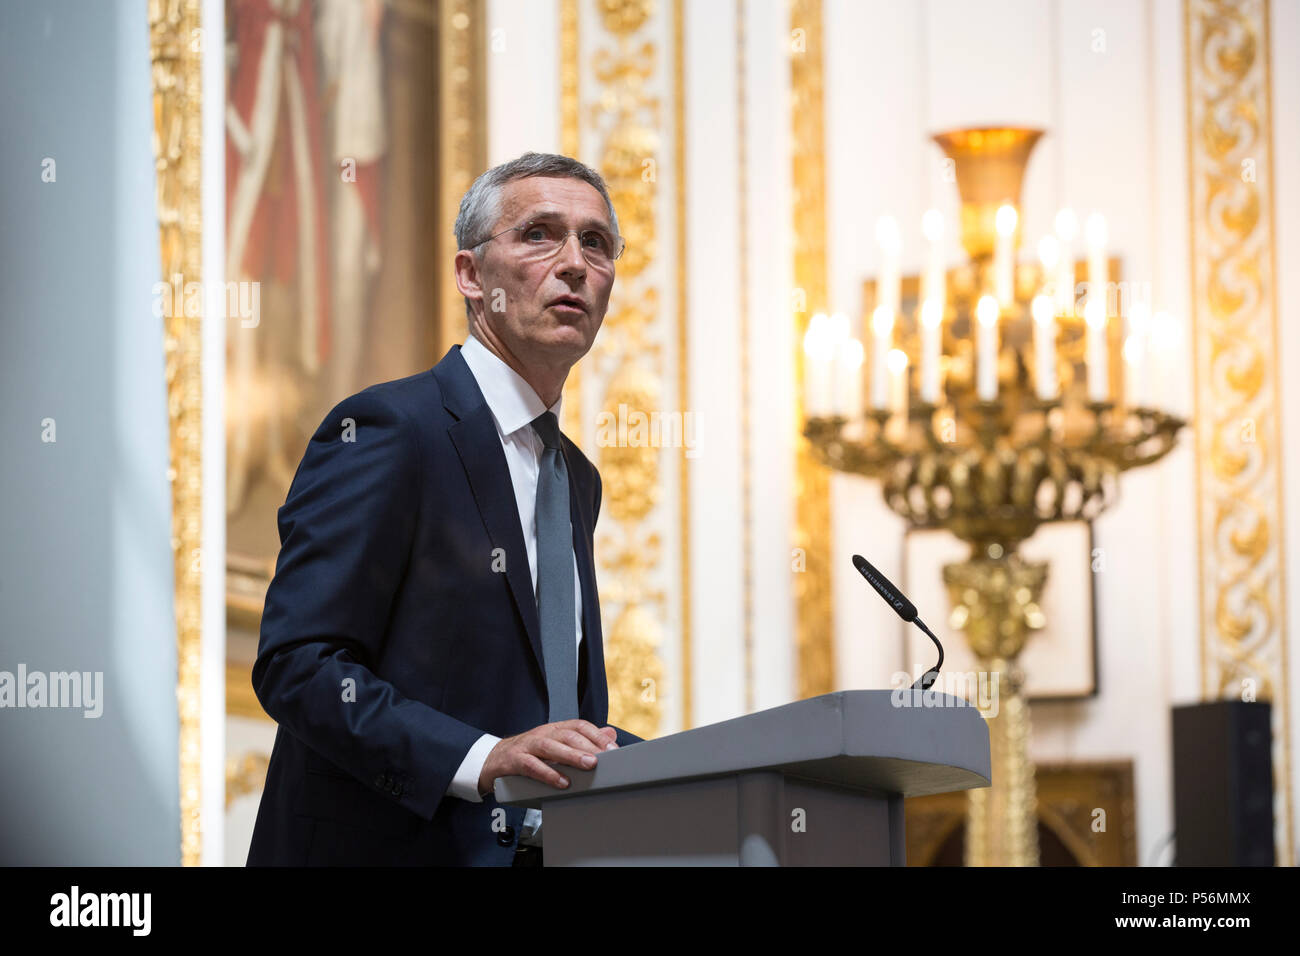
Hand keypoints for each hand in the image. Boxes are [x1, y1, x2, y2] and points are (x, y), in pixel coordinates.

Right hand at [478, 720, 617, 794]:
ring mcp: (527, 745)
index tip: (613, 748)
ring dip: (571, 756)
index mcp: (554, 729)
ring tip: (588, 765)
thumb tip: (610, 734)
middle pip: (567, 735)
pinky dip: (548, 774)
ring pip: (551, 746)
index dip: (597, 735)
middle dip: (588, 745)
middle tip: (605, 757)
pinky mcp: (514, 760)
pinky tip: (561, 782)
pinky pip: (532, 766)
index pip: (579, 726)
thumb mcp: (555, 744)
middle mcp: (542, 733)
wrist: (493, 760)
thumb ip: (582, 740)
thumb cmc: (528, 753)